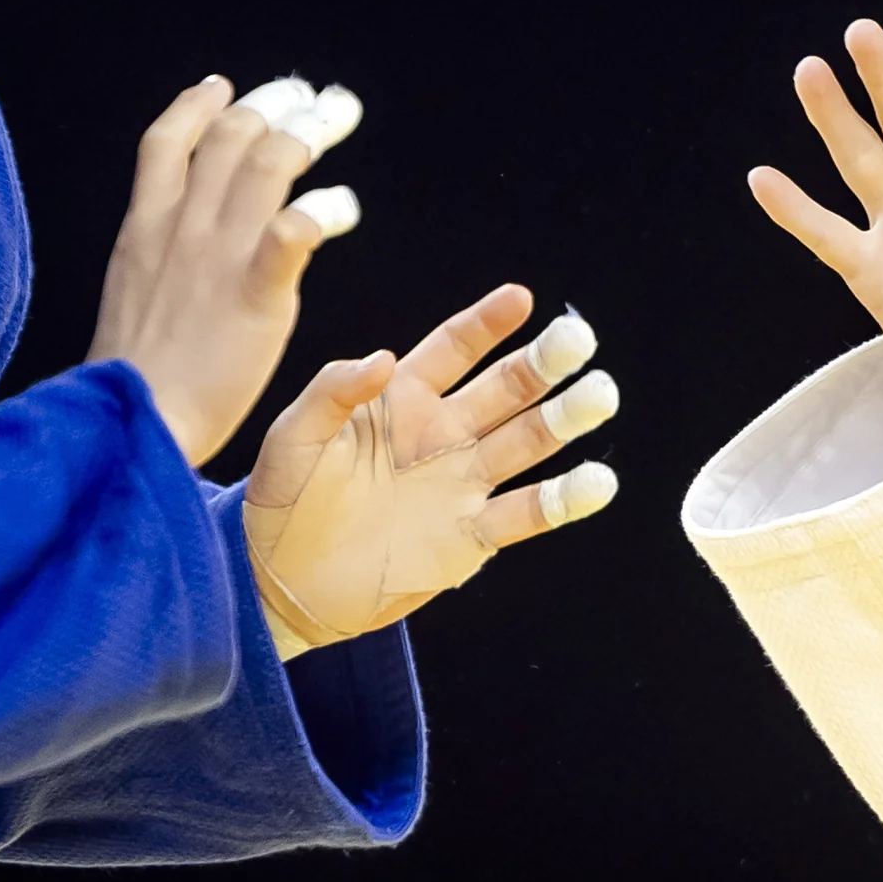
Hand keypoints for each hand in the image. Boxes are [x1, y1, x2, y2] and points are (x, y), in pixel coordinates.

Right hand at [88, 75, 363, 465]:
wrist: (132, 422)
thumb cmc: (134, 380)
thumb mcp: (130, 293)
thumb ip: (157, 254)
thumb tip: (176, 232)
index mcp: (143, 228)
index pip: (165, 140)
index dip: (197, 105)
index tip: (223, 86)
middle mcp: (179, 227)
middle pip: (229, 135)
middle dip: (274, 105)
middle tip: (310, 99)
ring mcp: (217, 255)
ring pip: (266, 162)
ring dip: (308, 132)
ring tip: (336, 120)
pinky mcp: (255, 292)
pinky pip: (295, 229)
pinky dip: (326, 207)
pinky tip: (344, 207)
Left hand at [242, 284, 621, 652]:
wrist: (282, 583)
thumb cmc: (282, 500)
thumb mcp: (290, 437)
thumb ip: (331, 393)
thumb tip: (385, 356)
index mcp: (402, 400)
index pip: (455, 349)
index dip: (488, 324)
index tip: (521, 297)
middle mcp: (443, 435)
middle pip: (506, 389)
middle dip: (544, 363)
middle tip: (578, 338)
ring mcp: (462, 484)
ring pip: (528, 443)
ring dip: (565, 419)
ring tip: (600, 395)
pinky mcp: (471, 538)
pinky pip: (526, 513)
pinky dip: (565, 499)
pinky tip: (598, 482)